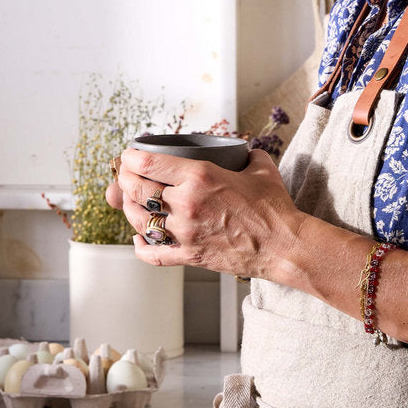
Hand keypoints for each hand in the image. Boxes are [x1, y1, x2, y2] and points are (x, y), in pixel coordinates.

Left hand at [109, 146, 303, 279]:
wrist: (283, 246)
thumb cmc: (274, 210)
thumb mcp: (261, 170)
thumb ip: (248, 156)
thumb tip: (245, 152)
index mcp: (199, 177)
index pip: (148, 163)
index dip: (130, 157)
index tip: (128, 155)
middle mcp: (186, 203)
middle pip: (137, 189)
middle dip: (124, 179)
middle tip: (124, 175)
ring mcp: (185, 233)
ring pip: (139, 220)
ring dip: (129, 208)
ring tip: (130, 201)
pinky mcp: (189, 256)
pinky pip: (153, 254)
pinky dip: (140, 247)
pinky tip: (137, 239)